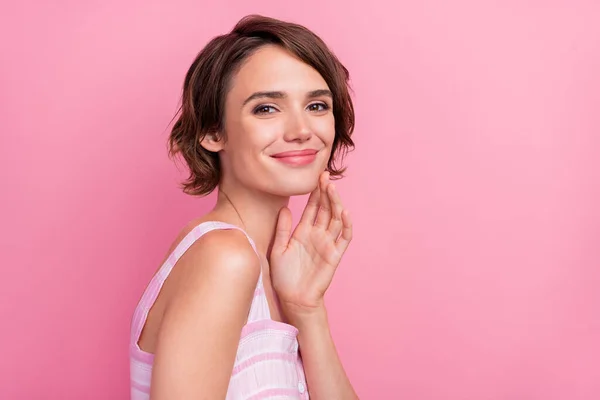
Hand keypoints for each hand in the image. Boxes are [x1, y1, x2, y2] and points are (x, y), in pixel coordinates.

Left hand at [269, 171, 352, 324]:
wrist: (293, 299)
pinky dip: (346, 225)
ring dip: (336, 203)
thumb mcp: (278, 249)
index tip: (317, 177)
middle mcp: (317, 235)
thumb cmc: (284, 276)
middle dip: (326, 192)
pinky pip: (343, 238)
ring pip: (335, 219)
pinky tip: (345, 212)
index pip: (312, 207)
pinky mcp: (334, 255)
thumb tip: (284, 208)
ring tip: (333, 188)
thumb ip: (283, 229)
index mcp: (303, 231)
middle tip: (326, 176)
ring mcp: (327, 244)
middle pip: (325, 209)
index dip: (315, 193)